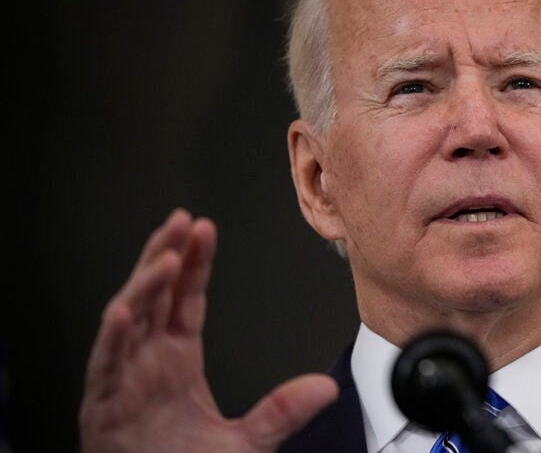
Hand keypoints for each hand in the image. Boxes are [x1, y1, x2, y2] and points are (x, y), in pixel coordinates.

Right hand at [79, 209, 337, 452]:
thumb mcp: (245, 441)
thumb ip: (282, 412)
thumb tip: (325, 388)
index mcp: (176, 363)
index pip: (185, 301)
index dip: (195, 264)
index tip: (205, 230)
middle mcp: (147, 364)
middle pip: (154, 297)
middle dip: (166, 255)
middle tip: (182, 221)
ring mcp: (123, 382)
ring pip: (128, 322)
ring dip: (144, 287)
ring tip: (166, 257)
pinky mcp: (103, 408)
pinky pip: (103, 368)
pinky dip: (110, 339)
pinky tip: (121, 311)